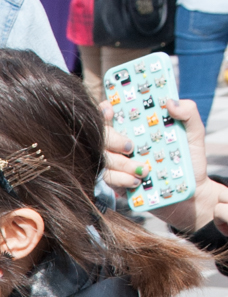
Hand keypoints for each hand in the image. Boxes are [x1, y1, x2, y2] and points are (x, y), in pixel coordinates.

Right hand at [98, 95, 214, 231]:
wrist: (190, 194)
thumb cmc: (190, 161)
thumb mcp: (194, 134)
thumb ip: (188, 114)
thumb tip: (170, 102)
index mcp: (136, 128)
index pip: (111, 114)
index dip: (105, 110)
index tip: (111, 110)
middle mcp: (122, 144)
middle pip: (102, 135)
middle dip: (113, 139)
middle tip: (131, 147)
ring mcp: (117, 163)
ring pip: (104, 158)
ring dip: (122, 164)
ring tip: (145, 170)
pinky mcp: (117, 182)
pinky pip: (108, 178)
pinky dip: (122, 179)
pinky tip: (138, 182)